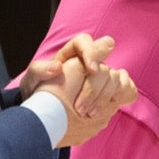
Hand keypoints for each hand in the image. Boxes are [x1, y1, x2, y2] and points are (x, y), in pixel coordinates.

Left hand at [21, 33, 137, 146]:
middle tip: (81, 109)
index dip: (92, 52)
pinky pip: (128, 87)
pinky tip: (112, 106)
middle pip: (103, 65)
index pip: (84, 42)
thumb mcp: (31, 83)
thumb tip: (56, 67)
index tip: (92, 70)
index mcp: (69, 56)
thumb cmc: (38, 96)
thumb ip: (38, 70)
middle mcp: (88, 64)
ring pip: (117, 77)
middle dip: (95, 87)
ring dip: (107, 96)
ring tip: (90, 115)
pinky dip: (125, 94)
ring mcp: (102, 79)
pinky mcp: (111, 93)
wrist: (46, 116)